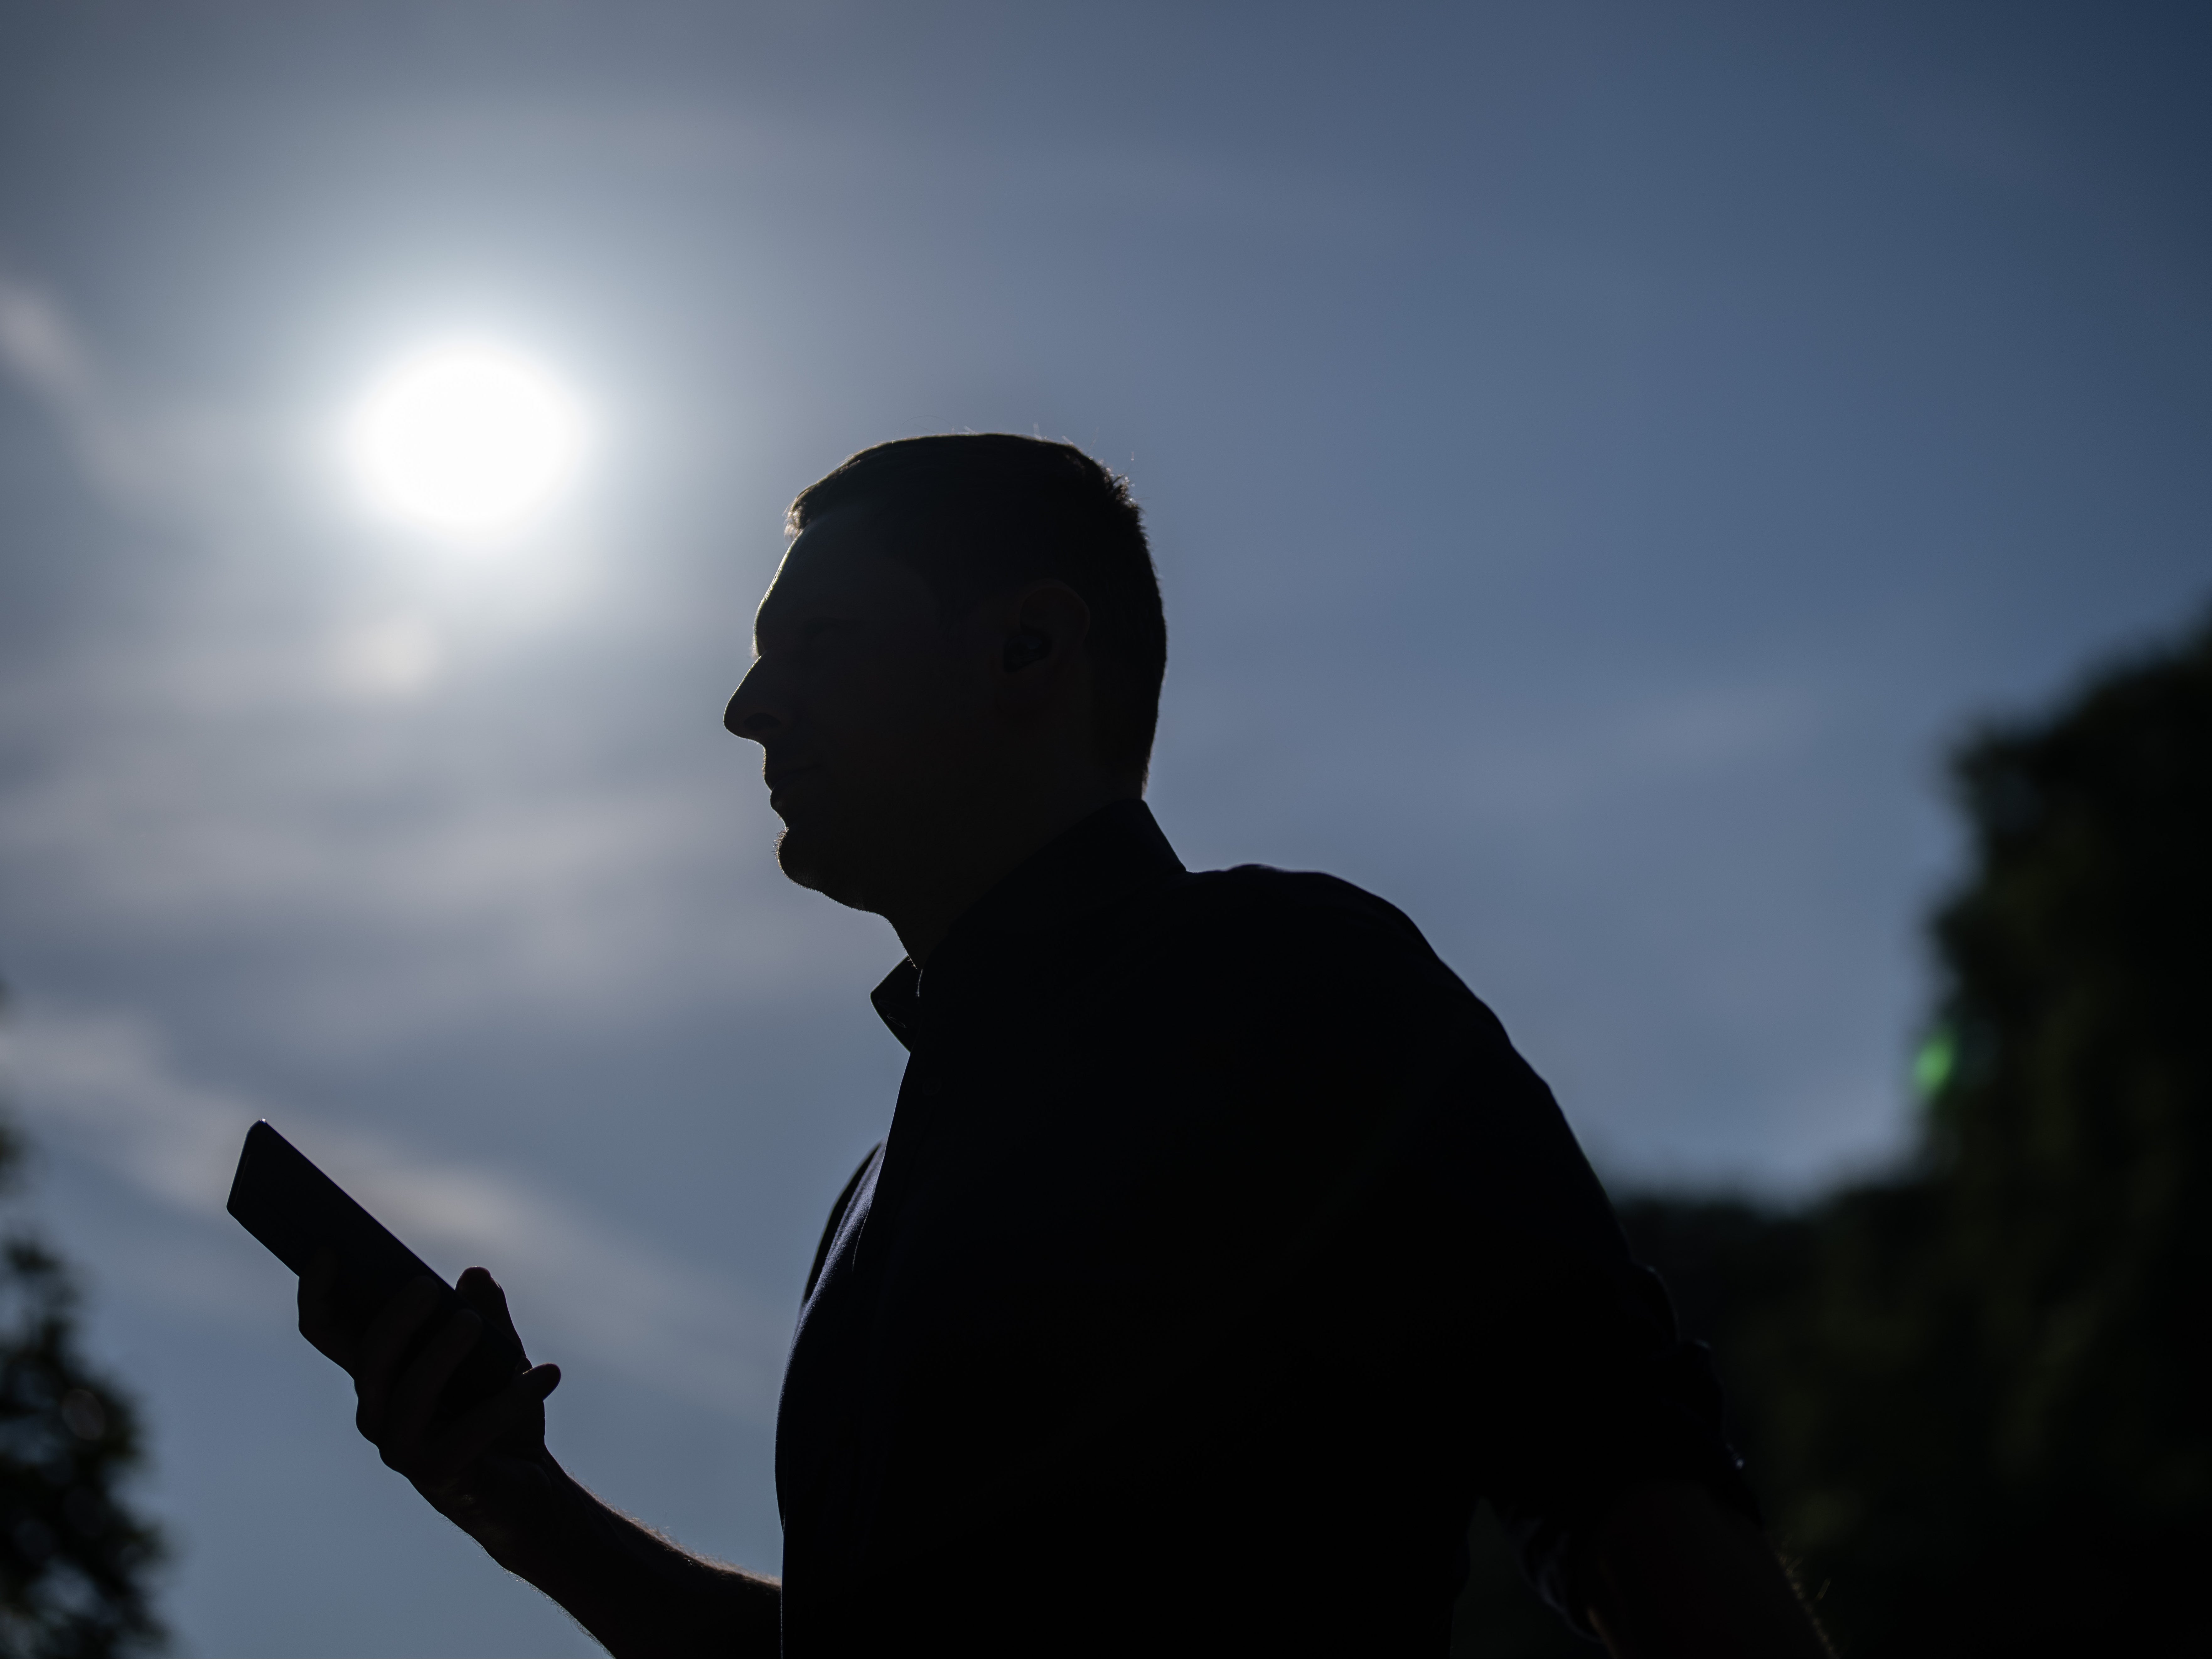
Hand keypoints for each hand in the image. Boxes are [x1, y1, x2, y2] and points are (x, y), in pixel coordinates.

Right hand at [299, 1255, 565, 1567]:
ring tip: (473, 1323)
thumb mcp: (498, 1352)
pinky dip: (510, 1400)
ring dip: (440, 1355)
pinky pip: (470, 1434)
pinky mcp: (442, 1476)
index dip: (318, 1293)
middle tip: (427, 1287)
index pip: (329, 1332)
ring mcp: (405, 1449)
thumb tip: (474, 1275)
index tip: (326, 1249)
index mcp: (381, 1375)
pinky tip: (547, 1373)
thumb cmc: (499, 1411)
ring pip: (407, 1397)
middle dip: (393, 1321)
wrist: (527, 1483)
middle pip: (367, 1362)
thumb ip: (485, 1313)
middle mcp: (379, 1413)